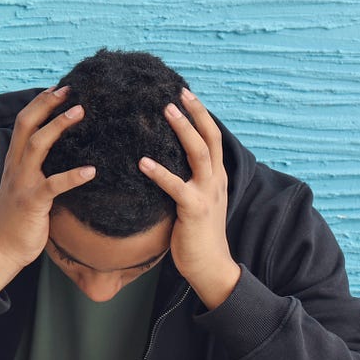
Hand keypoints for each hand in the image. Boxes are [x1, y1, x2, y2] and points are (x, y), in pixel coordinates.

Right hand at [0, 85, 94, 292]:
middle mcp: (14, 167)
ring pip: (37, 146)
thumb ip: (39, 168)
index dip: (40, 103)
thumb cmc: (20, 218)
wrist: (2, 249)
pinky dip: (72, 176)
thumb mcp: (27, 186)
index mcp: (14, 161)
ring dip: (58, 126)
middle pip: (26, 125)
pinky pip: (53, 185)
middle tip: (70, 89)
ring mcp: (21, 183)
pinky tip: (92, 171)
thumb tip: (64, 153)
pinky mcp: (31, 202)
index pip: (23, 122)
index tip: (59, 87)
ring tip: (81, 112)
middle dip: (46, 104)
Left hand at [138, 87, 239, 309]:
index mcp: (216, 177)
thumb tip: (164, 164)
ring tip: (166, 111)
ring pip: (199, 154)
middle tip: (178, 93)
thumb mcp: (197, 201)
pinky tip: (142, 162)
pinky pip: (176, 187)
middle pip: (210, 138)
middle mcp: (216, 180)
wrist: (211, 266)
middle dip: (195, 113)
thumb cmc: (198, 235)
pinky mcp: (194, 210)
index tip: (187, 94)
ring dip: (183, 130)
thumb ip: (187, 182)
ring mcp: (207, 194)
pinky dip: (160, 172)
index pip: (212, 138)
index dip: (201, 115)